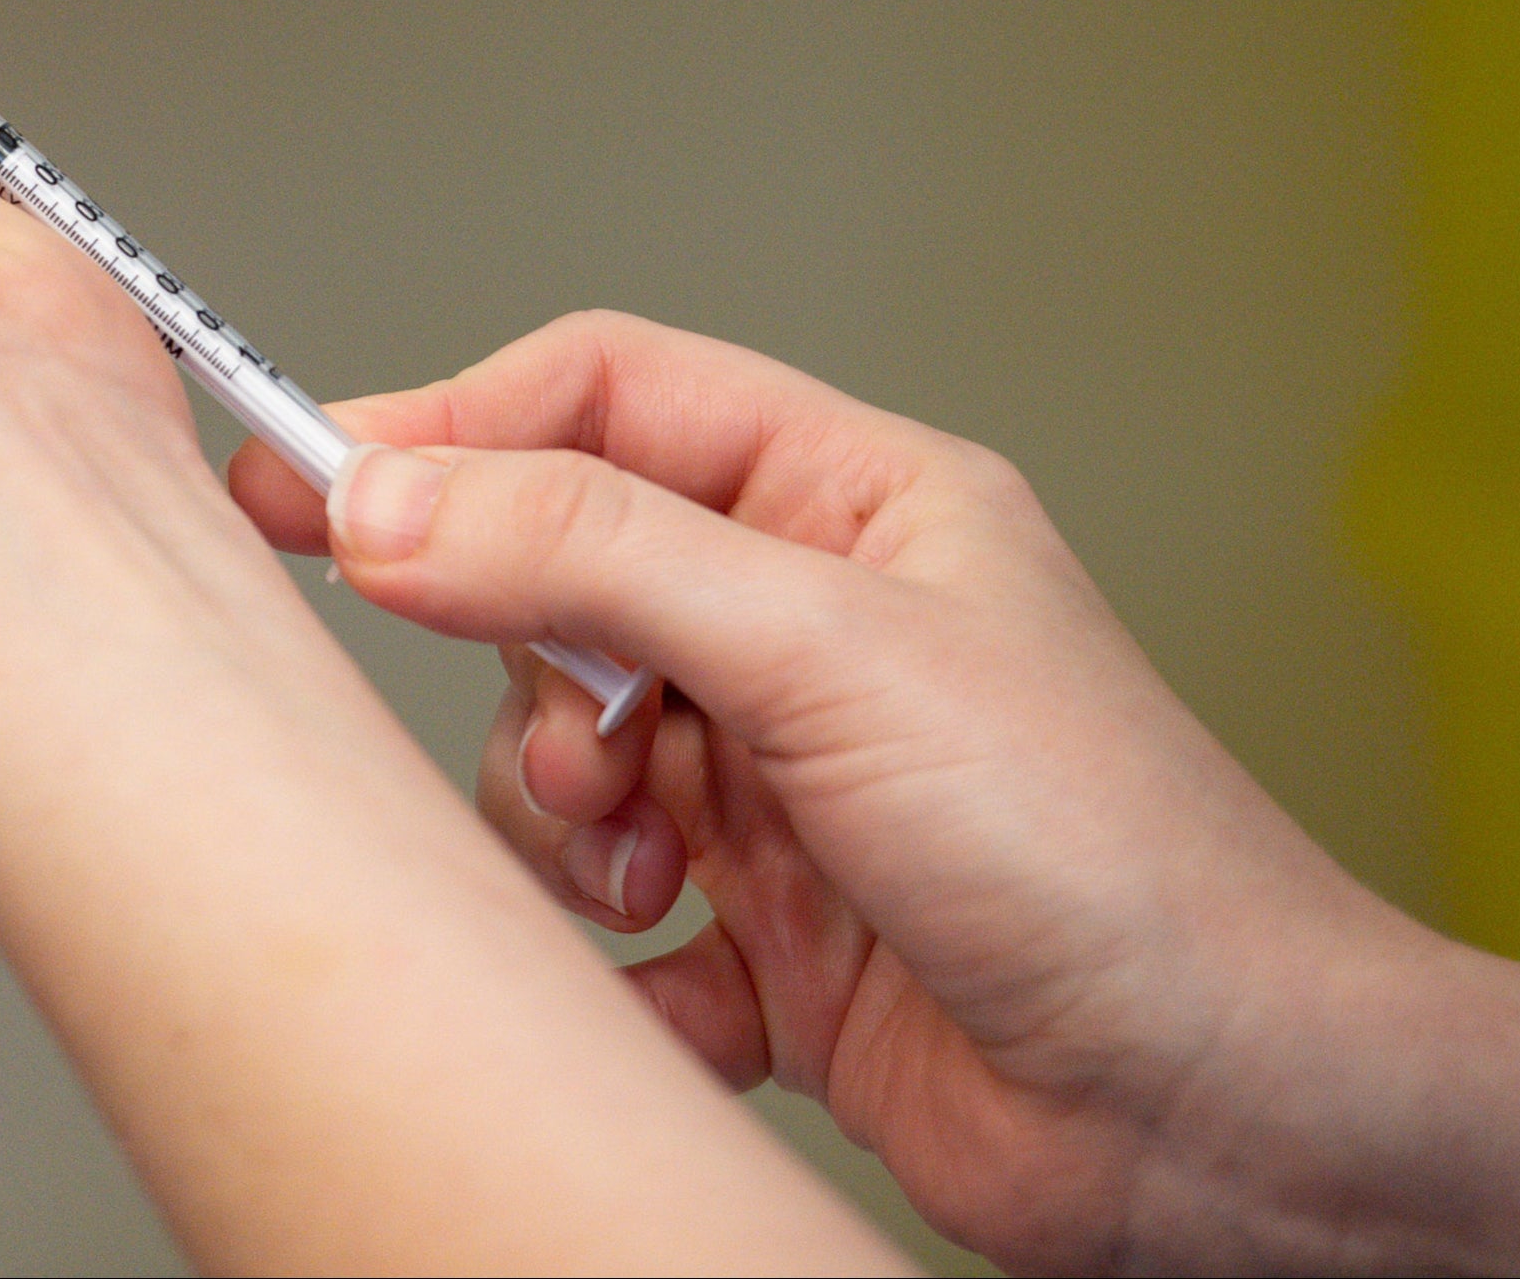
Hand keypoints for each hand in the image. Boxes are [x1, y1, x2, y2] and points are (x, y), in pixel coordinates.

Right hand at [232, 311, 1519, 1273]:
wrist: (1212, 1121)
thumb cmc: (1106, 857)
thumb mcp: (828, 651)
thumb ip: (590, 554)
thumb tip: (389, 497)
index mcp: (844, 503)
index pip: (600, 400)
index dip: (449, 426)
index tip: (307, 481)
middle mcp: (800, 627)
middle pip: (554, 581)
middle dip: (533, 677)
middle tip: (581, 753)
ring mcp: (773, 778)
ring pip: (557, 754)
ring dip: (571, 826)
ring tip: (660, 878)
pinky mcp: (758, 926)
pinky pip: (600, 915)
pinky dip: (619, 960)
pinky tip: (708, 987)